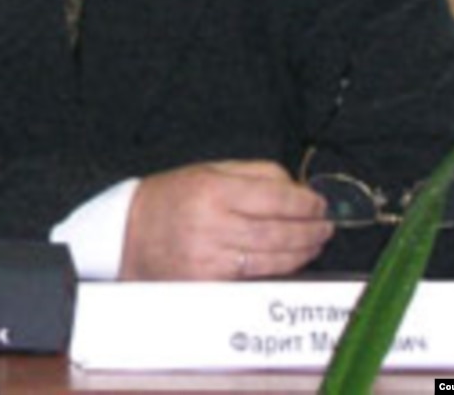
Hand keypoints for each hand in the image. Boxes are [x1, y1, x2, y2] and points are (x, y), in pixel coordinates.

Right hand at [118, 159, 333, 280]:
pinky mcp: (208, 283)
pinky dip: (278, 269)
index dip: (305, 203)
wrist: (126, 234)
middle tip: (326, 226)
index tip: (319, 203)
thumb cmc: (170, 198)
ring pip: (272, 259)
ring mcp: (210, 258)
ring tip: (316, 242)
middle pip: (278, 231)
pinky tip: (291, 261)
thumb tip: (296, 188)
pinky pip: (254, 277)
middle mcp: (212, 224)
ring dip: (302, 252)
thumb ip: (254, 174)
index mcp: (212, 189)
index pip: (275, 197)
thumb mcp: (208, 170)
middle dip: (310, 230)